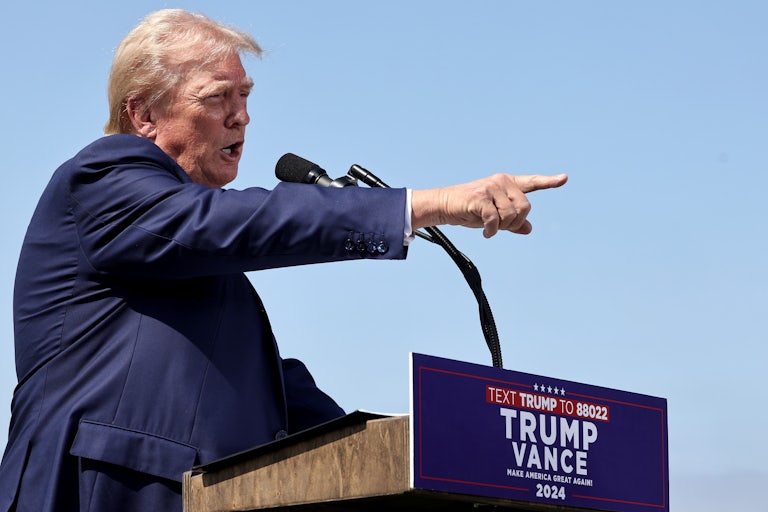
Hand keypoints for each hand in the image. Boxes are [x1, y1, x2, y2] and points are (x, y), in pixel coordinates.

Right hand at [411, 173, 567, 236]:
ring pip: (511, 215)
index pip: (532, 182)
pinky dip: (491, 230)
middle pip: (525, 207)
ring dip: (502, 228)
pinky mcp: (481, 197)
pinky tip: (486, 233)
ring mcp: (491, 187)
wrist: (445, 206)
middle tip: (501, 227)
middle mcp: (502, 182)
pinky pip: (495, 219)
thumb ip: (512, 221)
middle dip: (515, 223)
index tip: (564, 178)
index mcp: (507, 183)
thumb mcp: (494, 216)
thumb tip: (529, 228)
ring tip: (490, 228)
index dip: (549, 182)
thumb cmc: (469, 210)